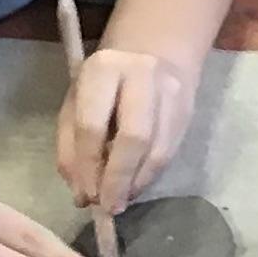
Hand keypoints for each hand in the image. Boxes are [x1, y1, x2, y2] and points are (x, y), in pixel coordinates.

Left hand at [58, 45, 191, 218]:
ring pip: (158, 150)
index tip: (85, 196)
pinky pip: (170, 154)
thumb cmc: (103, 82)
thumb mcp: (75, 102)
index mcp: (103, 70)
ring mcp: (171, 93)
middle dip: (118, 179)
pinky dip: (150, 176)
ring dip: (136, 183)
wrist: (154, 50)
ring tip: (120, 201)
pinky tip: (134, 186)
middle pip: (134, 137)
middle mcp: (142, 76)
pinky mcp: (187, 112)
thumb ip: (70, 146)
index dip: (88, 165)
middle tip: (108, 206)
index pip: (93, 125)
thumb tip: (81, 194)